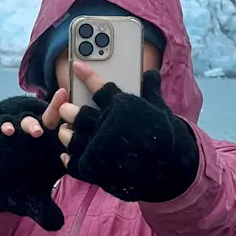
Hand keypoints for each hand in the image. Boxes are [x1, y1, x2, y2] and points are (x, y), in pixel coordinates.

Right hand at [0, 90, 68, 230]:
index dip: (76, 134)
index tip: (83, 129)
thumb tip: (57, 224)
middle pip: (53, 121)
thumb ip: (45, 212)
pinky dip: (6, 126)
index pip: (69, 140)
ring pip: (30, 120)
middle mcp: (40, 139)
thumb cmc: (20, 191)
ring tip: (36, 131)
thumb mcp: (33, 203)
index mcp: (55, 152)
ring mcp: (21, 134)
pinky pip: (4, 125)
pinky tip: (9, 131)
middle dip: (58, 109)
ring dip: (33, 122)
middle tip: (64, 101)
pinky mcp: (1, 133)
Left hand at [57, 63, 198, 201]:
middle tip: (66, 109)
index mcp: (121, 108)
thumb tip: (150, 73)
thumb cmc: (164, 136)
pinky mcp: (96, 169)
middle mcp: (107, 126)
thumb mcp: (159, 108)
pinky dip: (68, 158)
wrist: (170, 168)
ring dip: (66, 133)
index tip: (76, 66)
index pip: (99, 86)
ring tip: (66, 130)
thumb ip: (151, 90)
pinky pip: (74, 162)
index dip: (86, 75)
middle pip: (77, 114)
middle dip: (68, 110)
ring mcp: (99, 149)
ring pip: (72, 138)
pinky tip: (67, 154)